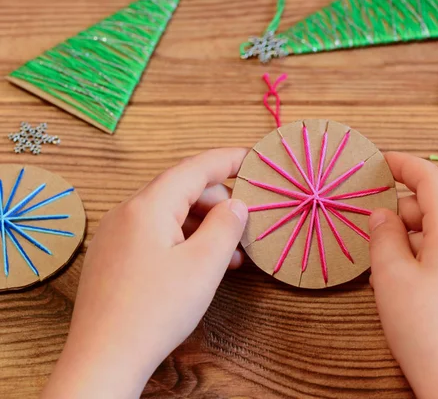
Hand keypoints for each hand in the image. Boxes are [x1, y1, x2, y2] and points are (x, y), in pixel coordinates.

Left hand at [42, 149, 249, 398]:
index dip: (228, 160)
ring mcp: (116, 235)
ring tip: (230, 254)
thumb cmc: (156, 311)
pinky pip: (155, 235)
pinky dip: (183, 240)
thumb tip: (236, 205)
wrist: (104, 358)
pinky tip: (201, 265)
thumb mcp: (204, 265)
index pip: (195, 168)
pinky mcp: (113, 257)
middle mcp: (127, 212)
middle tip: (246, 226)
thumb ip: (226, 226)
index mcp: (148, 206)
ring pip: (169, 215)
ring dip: (203, 226)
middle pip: (182, 190)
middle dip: (218, 202)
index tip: (254, 159)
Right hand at [369, 153, 437, 398]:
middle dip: (411, 208)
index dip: (405, 164)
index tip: (382, 162)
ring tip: (396, 263)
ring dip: (424, 233)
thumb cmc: (425, 330)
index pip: (433, 179)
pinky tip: (422, 280)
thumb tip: (382, 214)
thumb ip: (383, 235)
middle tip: (381, 230)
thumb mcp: (390, 277)